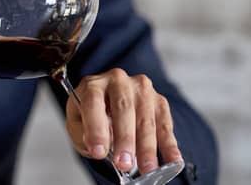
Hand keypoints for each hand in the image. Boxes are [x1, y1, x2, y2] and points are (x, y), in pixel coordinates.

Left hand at [66, 68, 182, 173]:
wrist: (109, 103)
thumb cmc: (91, 116)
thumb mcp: (77, 124)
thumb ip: (84, 134)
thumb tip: (100, 148)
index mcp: (93, 85)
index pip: (93, 102)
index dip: (96, 128)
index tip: (98, 152)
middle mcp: (118, 81)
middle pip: (124, 108)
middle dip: (125, 139)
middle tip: (124, 163)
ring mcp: (141, 89)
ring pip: (146, 118)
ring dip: (147, 146)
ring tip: (147, 169)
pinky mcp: (158, 101)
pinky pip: (165, 124)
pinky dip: (169, 144)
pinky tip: (173, 160)